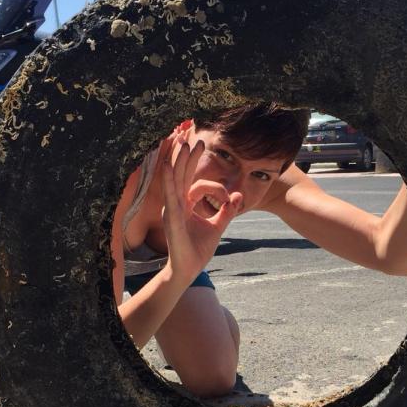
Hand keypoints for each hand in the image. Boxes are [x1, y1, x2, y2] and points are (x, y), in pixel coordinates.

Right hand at [159, 128, 242, 282]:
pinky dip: (169, 179)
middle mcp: (177, 204)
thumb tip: (238, 195)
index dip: (209, 180)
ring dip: (177, 160)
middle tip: (193, 137)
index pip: (194, 183)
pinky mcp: (171, 217)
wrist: (189, 268)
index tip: (222, 185)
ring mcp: (172, 209)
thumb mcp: (218, 226)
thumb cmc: (199, 249)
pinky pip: (170, 195)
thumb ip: (227, 211)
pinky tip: (169, 166)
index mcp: (185, 205)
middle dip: (187, 156)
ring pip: (174, 179)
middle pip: (181, 175)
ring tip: (180, 142)